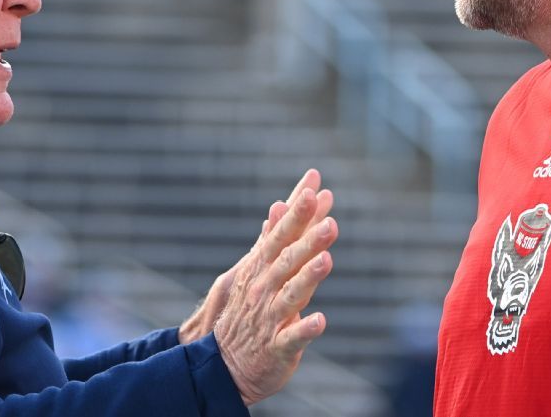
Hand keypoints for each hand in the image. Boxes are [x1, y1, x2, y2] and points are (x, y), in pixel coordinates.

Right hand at [211, 175, 337, 404]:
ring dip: (308, 277)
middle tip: (330, 221)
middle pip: (288, 260)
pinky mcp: (277, 348)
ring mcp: (269, 318)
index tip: (315, 185)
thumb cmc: (247, 312)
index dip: (298, 210)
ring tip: (326, 260)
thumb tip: (280, 204)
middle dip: (308, 239)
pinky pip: (292, 337)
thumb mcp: (255, 272)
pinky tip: (320, 320)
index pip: (282, 233)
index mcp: (261, 269)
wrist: (220, 365)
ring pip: (291, 294)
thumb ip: (273, 239)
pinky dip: (304, 329)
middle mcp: (264, 289)